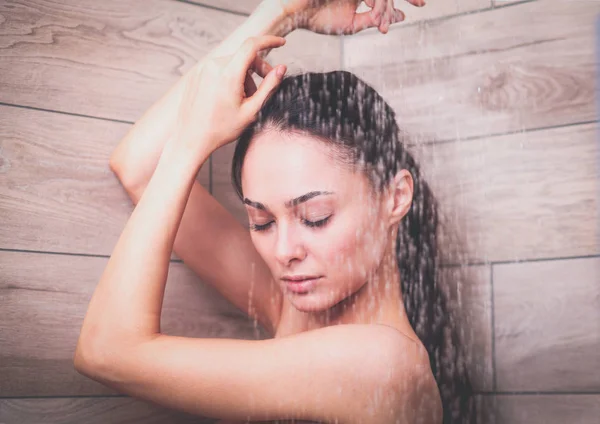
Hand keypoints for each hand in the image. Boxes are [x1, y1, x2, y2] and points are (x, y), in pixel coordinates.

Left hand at [174, 35, 287, 159]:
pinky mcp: (196, 74)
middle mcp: (213, 66)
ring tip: (242, 99)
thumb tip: (281, 69)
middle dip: (258, 69)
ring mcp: (202, 69)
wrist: (191, 138)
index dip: (270, 40)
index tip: (281, 43)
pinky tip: (228, 98)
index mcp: (228, 74)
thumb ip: (268, 87)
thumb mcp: (251, 110)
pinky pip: (219, 68)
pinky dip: (229, 77)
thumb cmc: (221, 129)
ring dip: (243, 76)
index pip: (252, 45)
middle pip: (244, 57)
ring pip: (232, 63)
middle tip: (263, 88)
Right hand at [280, 0, 425, 34]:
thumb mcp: (352, 25)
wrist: (297, 14)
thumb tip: (400, 18)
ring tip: (380, 23)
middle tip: (422, 3)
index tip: (421, 5)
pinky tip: (373, 13)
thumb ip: (375, 20)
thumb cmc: (321, 20)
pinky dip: (375, 2)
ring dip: (384, 7)